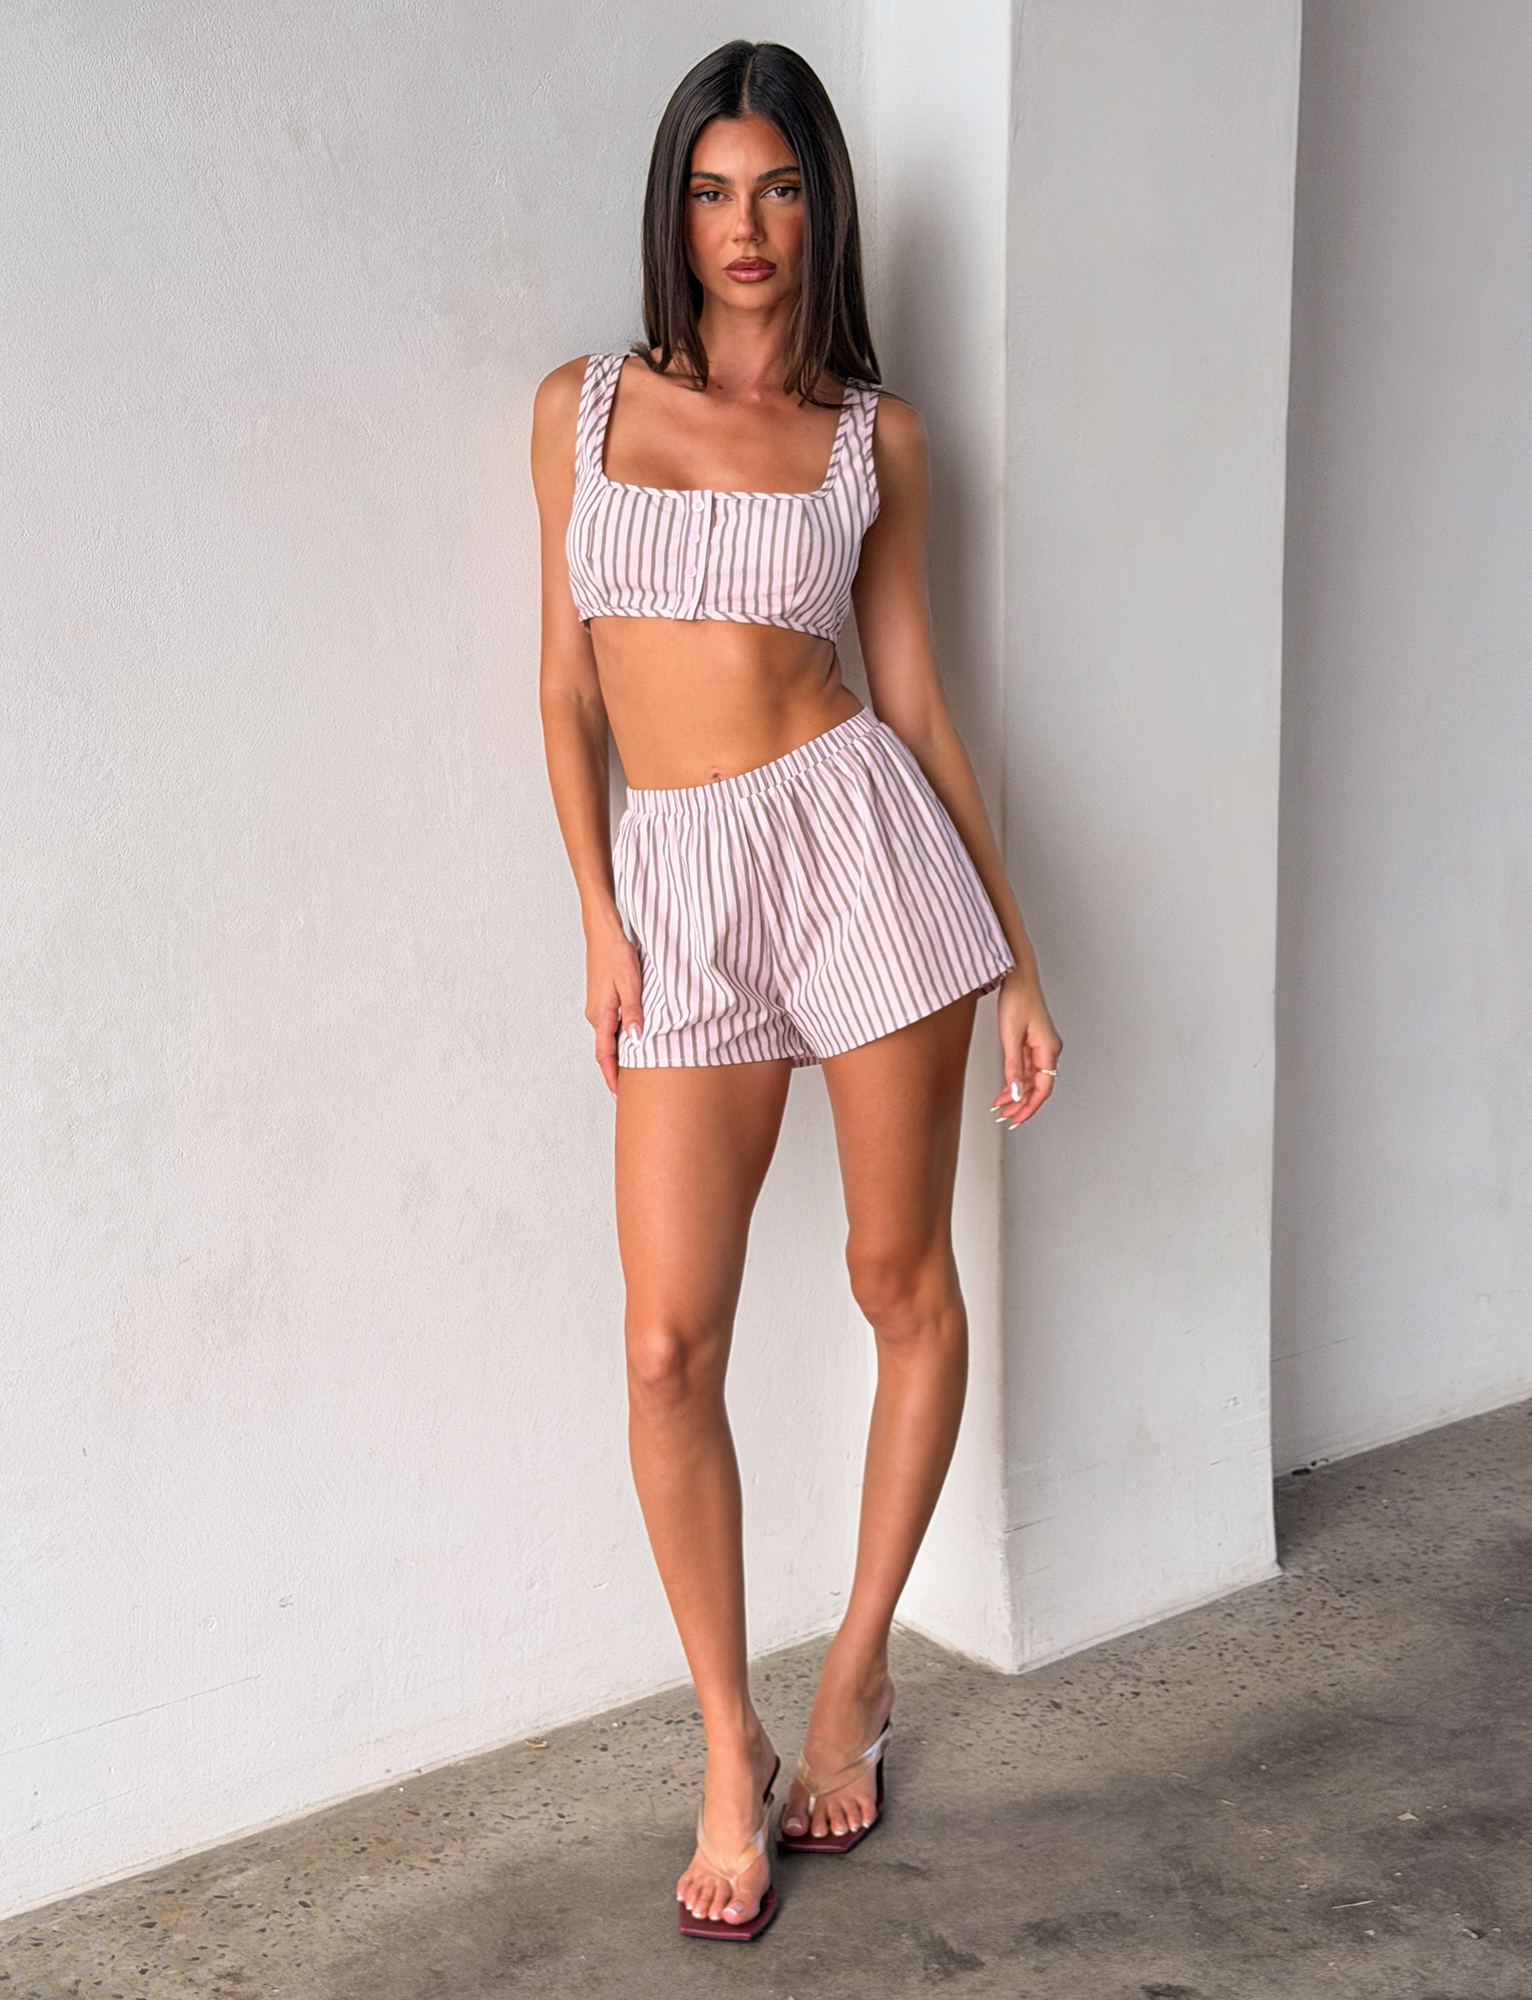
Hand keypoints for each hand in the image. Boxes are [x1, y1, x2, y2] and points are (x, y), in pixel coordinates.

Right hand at [584, 914, 643, 1095]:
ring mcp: (598, 1007)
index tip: (618, 1095)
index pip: (605, 1055)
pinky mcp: (603, 999)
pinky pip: (610, 1026)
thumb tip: (636, 1040)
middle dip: (615, 1072)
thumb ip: (633, 1012)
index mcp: (600, 1014)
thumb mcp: (630, 982)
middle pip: (605, 1051)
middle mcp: (595, 1014)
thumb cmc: (615, 953)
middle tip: (628, 1092)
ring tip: (633, 1073)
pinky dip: (619, 1040)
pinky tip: (632, 1042)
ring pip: (608, 1039)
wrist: (603, 931)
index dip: (611, 1077)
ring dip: (618, 1056)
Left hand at [991, 968, 1060, 1128]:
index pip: (1043, 1089)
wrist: (1017, 975)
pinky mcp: (1032, 1041)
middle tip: (1006, 1118)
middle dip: (1022, 1105)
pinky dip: (1015, 1081)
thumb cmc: (1017, 998)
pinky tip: (1004, 1090)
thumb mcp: (1011, 1037)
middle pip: (1038, 1087)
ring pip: (1031, 1079)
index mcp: (1049, 1049)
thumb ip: (1013, 1068)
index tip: (1017, 1119)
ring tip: (1001, 1108)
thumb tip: (1016, 1093)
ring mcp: (1041, 1046)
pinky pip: (1026, 1068)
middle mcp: (1049, 1050)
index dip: (1030, 1107)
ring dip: (1017, 1094)